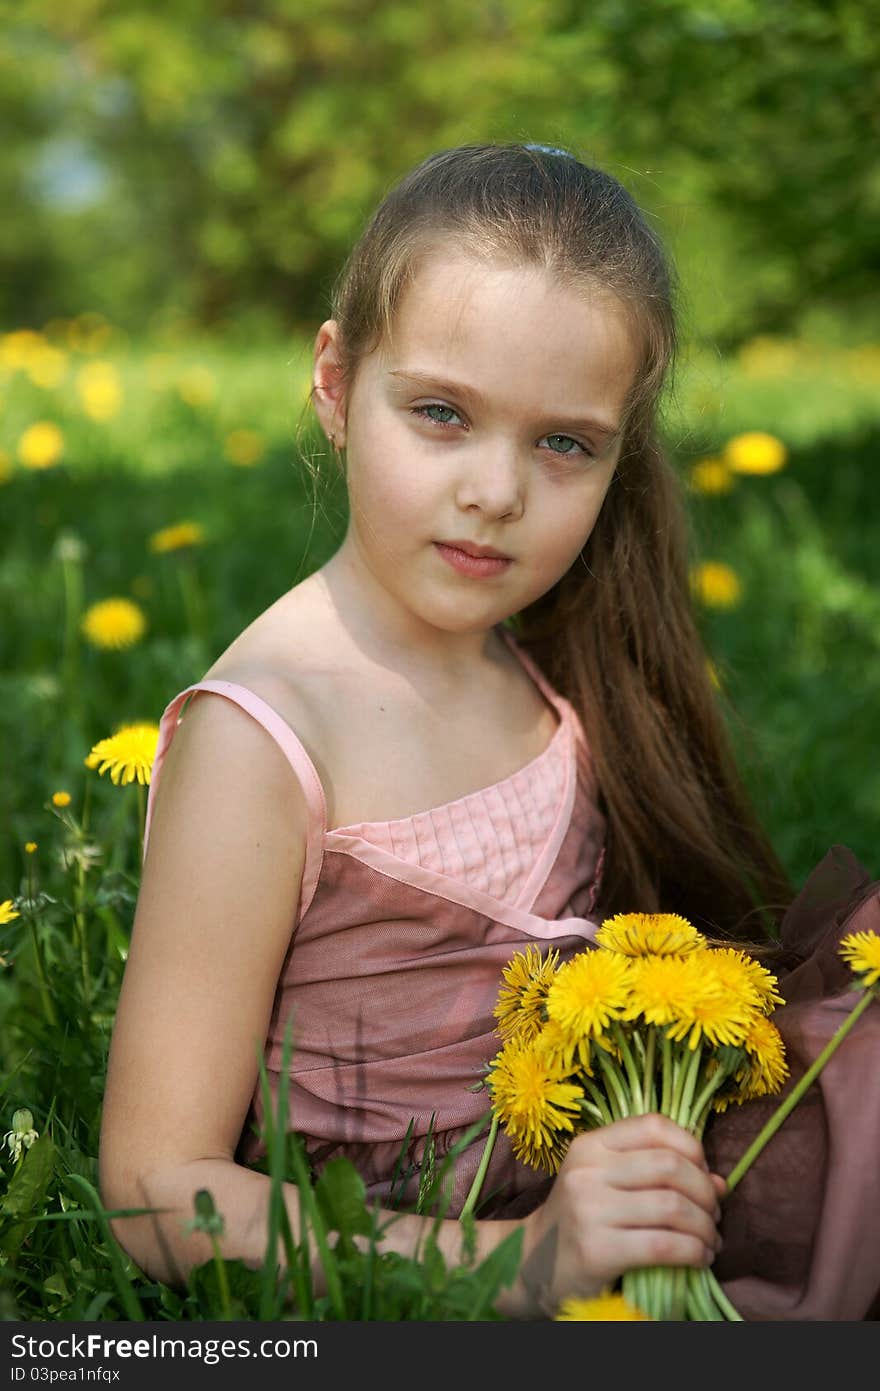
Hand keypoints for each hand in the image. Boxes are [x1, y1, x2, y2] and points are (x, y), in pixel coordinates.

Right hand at [514, 1113, 725, 1317]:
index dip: (692, 1147)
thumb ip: (658, 1173)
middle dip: (706, 1192)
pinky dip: (694, 1252)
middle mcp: (587, 1171)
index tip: (704, 1174)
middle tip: (714, 1214)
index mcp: (590, 1145)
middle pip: (670, 1166)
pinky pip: (664, 1245)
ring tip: (710, 1240)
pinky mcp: (597, 1250)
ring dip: (705, 1227)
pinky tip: (699, 1258)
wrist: (535, 1265)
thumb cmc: (583, 1218)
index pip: (654, 1125)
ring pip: (673, 1207)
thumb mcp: (609, 1182)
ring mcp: (589, 1210)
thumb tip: (721, 1182)